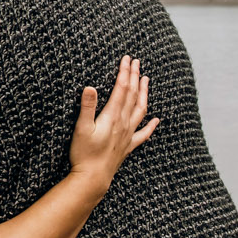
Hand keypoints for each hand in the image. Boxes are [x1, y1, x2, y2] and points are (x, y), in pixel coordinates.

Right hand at [68, 55, 158, 190]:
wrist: (93, 178)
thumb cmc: (84, 154)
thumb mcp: (81, 128)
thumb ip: (87, 107)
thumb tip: (90, 87)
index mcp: (113, 116)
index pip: (122, 89)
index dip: (124, 72)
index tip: (127, 59)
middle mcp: (124, 123)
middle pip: (132, 95)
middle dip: (134, 76)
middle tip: (136, 62)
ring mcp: (128, 135)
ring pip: (141, 110)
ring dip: (144, 93)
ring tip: (146, 80)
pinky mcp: (128, 146)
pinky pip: (143, 134)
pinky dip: (151, 126)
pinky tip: (156, 120)